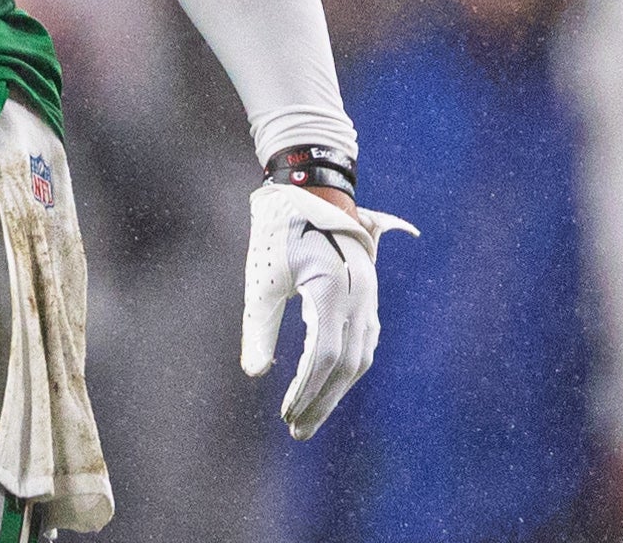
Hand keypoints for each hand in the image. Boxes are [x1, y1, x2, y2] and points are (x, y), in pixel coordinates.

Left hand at [241, 181, 416, 439]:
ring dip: (335, 391)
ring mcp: (369, 296)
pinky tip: (325, 390)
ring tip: (307, 418)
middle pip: (347, 363)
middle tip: (297, 432)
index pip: (325, 353)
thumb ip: (259, 326)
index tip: (286, 416)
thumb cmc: (278, 231)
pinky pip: (363, 344)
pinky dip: (344, 371)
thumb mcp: (262, 277)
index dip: (307, 390)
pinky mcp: (367, 298)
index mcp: (332, 286)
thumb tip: (253, 374)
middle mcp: (359, 294)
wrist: (310, 191)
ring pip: (360, 357)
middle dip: (322, 401)